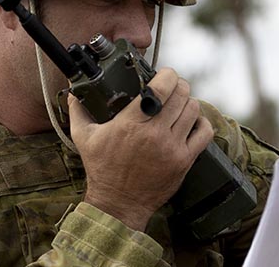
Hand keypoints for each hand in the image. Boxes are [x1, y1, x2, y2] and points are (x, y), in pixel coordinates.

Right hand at [68, 68, 214, 230]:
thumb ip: (79, 110)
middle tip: (171, 88)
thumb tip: (75, 91)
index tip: (164, 75)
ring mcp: (172, 147)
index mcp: (131, 123)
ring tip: (179, 105)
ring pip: (193, 109)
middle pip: (181, 94)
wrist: (118, 204)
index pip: (161, 86)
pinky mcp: (184, 160)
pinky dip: (201, 122)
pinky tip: (191, 122)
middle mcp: (154, 133)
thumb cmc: (102, 169)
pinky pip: (204, 132)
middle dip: (178, 85)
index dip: (167, 74)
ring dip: (188, 102)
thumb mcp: (84, 137)